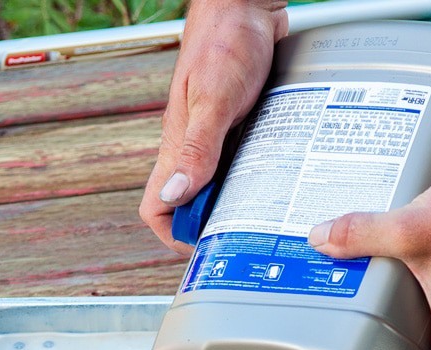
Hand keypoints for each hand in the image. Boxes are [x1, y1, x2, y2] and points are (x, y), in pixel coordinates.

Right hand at [139, 0, 287, 253]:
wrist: (249, 4)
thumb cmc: (227, 39)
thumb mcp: (214, 98)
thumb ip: (197, 147)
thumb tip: (177, 194)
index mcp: (175, 144)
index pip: (157, 207)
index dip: (174, 233)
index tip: (204, 244)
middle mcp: (191, 147)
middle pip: (190, 207)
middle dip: (213, 226)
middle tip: (244, 235)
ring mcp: (213, 139)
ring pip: (216, 189)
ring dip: (236, 204)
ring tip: (262, 213)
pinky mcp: (236, 128)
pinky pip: (238, 166)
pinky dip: (252, 180)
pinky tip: (273, 181)